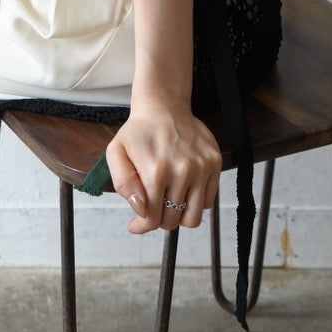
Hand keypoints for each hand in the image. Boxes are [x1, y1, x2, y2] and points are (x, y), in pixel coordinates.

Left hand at [106, 97, 221, 232]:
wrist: (164, 106)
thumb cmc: (138, 132)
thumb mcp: (116, 153)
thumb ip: (124, 184)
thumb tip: (140, 209)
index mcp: (156, 171)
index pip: (152, 219)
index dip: (142, 226)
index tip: (137, 224)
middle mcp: (183, 171)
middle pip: (173, 221)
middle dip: (159, 219)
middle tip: (153, 206)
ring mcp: (202, 167)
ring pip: (194, 217)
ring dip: (179, 215)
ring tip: (169, 201)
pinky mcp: (215, 163)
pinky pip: (208, 201)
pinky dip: (195, 202)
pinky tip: (183, 189)